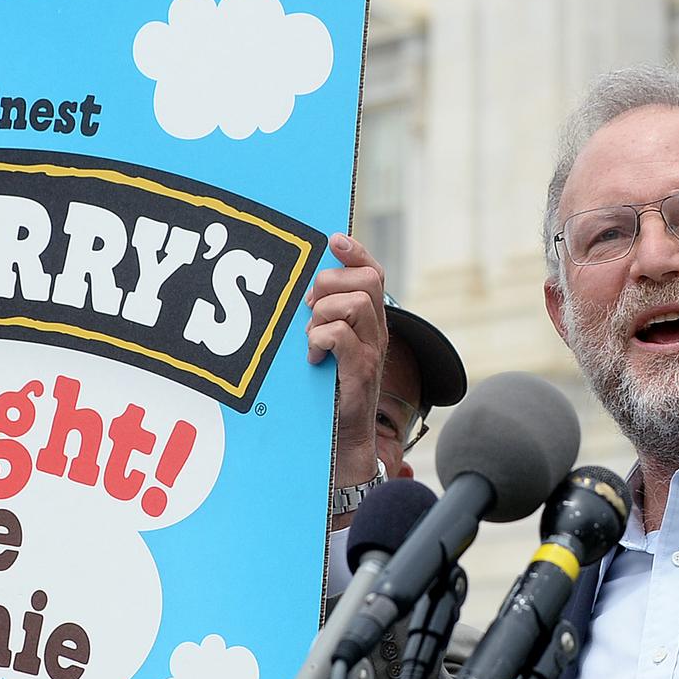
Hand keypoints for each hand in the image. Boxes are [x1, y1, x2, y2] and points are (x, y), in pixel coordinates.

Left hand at [305, 233, 386, 494]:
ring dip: (322, 313)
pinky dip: (320, 339)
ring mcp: (371, 351)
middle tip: (309, 306)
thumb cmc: (329, 391)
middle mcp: (376, 332)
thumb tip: (301, 291)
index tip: (332, 239)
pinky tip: (312, 356)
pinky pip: (340, 334)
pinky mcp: (360, 371)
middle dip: (331, 284)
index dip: (355, 252)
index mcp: (369, 322)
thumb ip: (323, 319)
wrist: (345, 439)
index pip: (372, 273)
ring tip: (310, 337)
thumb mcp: (328, 347)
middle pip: (368, 281)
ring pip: (355, 303)